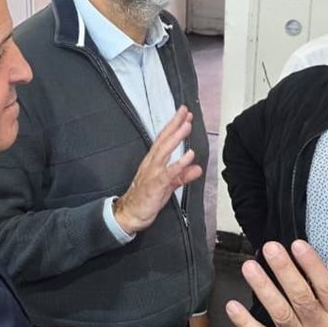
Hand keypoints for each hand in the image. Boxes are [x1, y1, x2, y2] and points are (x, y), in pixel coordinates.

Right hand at [113, 106, 202, 233]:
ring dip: (176, 138)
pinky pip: (168, 172)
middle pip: (163, 140)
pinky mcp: (156, 184)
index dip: (173, 126)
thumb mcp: (168, 185)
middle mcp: (152, 163)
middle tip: (185, 112)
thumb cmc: (146, 198)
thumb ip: (182, 175)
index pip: (164, 139)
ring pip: (164, 151)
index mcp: (153, 161)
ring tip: (187, 126)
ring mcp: (153, 172)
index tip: (183, 114)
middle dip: (175, 125)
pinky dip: (179, 163)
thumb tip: (196, 168)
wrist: (131, 213)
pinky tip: (189, 156)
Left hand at [226, 241, 327, 326]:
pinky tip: (232, 306)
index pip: (326, 287)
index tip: (298, 245)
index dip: (312, 266)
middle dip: (284, 271)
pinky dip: (245, 323)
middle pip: (300, 297)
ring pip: (279, 313)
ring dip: (263, 289)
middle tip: (270, 249)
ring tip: (249, 267)